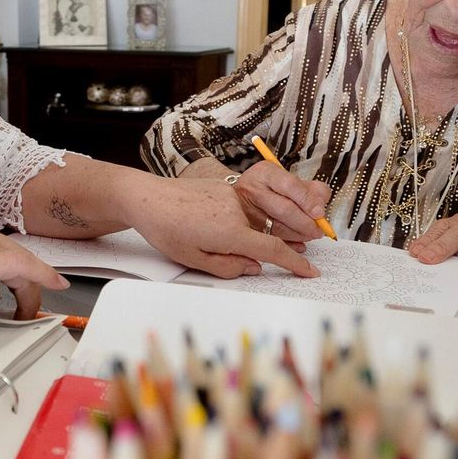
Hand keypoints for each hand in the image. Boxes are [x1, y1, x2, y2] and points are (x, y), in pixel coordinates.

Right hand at [0, 218, 68, 318]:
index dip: (16, 268)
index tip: (23, 283)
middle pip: (15, 256)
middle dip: (26, 282)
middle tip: (27, 305)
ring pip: (22, 264)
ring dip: (28, 290)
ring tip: (26, 311)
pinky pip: (25, 267)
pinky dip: (43, 277)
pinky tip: (54, 287)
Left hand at [125, 176, 319, 278]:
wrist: (147, 197)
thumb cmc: (165, 229)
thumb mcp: (194, 259)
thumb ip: (229, 267)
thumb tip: (255, 267)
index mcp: (231, 232)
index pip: (273, 250)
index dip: (295, 263)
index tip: (310, 271)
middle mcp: (237, 210)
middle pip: (274, 229)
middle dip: (294, 241)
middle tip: (306, 248)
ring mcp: (234, 195)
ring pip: (263, 216)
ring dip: (277, 226)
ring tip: (284, 235)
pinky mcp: (227, 187)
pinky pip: (250, 206)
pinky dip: (257, 217)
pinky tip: (250, 225)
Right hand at [229, 162, 333, 241]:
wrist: (236, 195)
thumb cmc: (265, 187)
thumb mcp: (285, 177)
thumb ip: (308, 188)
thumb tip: (322, 205)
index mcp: (265, 173)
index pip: (290, 185)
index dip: (308, 200)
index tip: (320, 212)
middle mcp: (253, 191)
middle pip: (284, 209)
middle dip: (307, 223)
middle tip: (319, 229)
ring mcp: (247, 212)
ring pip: (278, 229)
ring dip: (300, 235)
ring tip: (310, 234)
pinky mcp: (245, 230)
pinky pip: (271, 241)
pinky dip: (290, 245)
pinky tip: (299, 243)